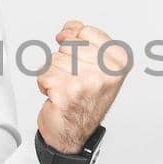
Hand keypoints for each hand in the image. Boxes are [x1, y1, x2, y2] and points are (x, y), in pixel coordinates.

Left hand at [35, 19, 129, 153]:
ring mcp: (88, 81)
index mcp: (118, 61)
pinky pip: (44, 73)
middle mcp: (107, 71)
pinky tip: (57, 96)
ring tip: (66, 89)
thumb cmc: (83, 100)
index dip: (75, 47)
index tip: (82, 65)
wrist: (72, 134)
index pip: (84, 31)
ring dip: (54, 74)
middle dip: (64, 62)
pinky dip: (45, 84)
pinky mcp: (68, 92)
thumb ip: (82, 39)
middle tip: (74, 81)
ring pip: (54, 59)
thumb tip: (68, 30)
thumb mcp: (92, 64)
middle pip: (68, 45)